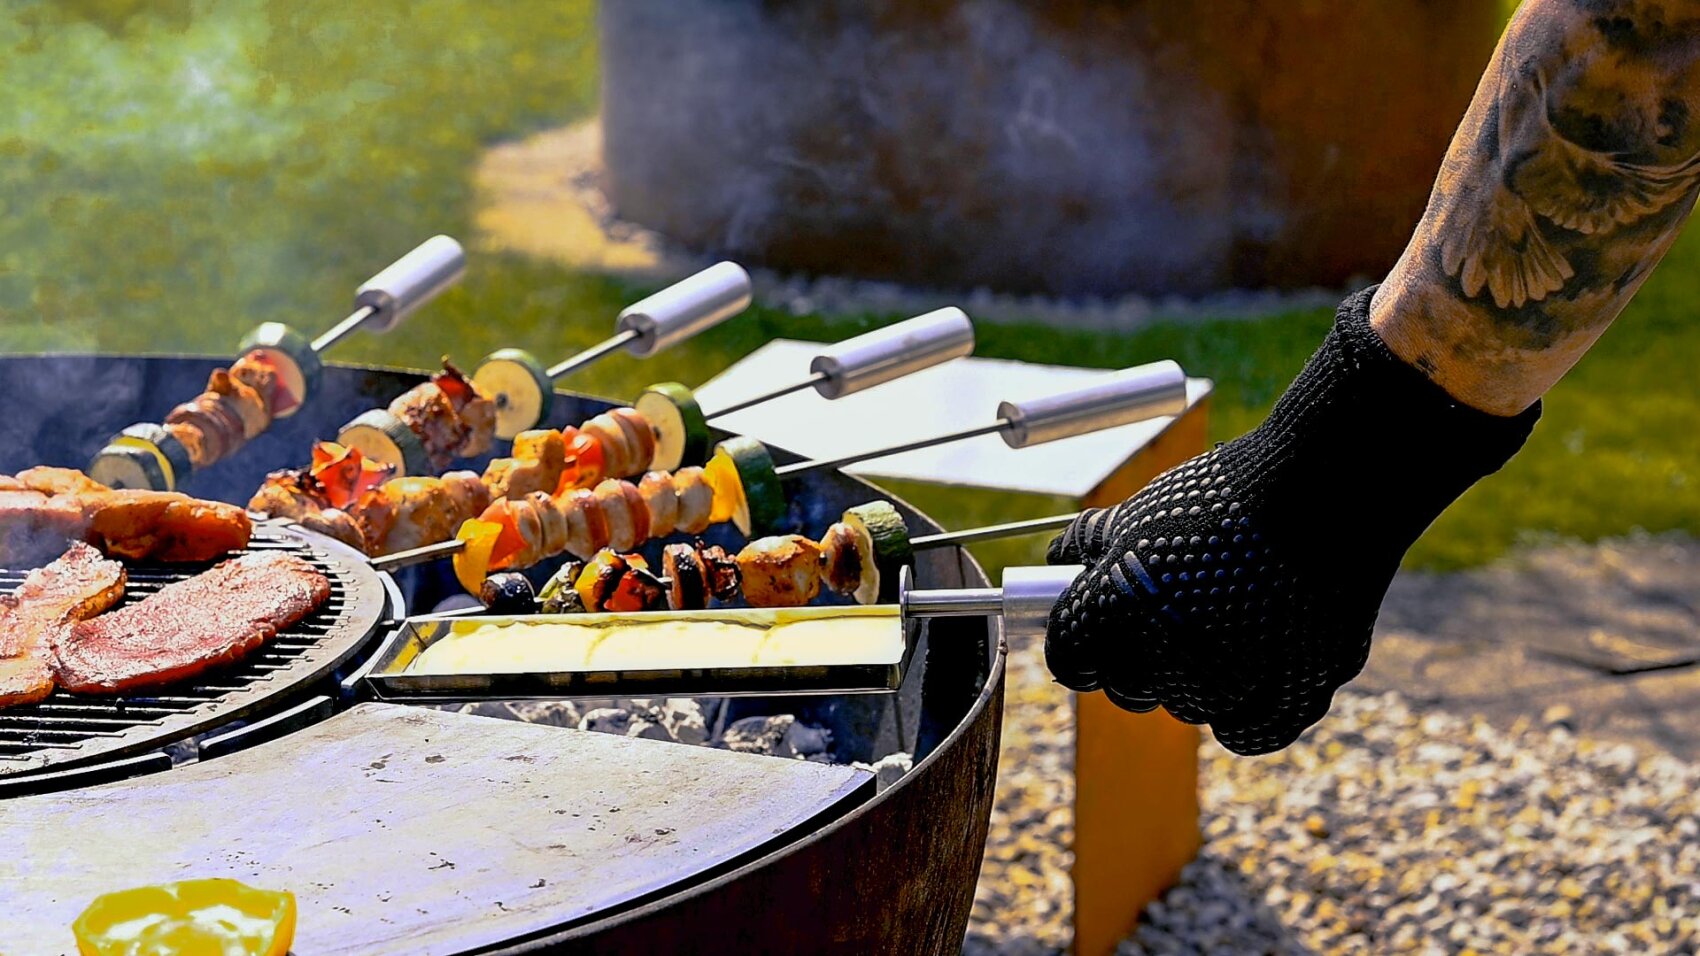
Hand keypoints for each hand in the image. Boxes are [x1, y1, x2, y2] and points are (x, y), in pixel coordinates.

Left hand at [1044, 289, 1538, 754]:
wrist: (1330, 483)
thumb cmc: (1226, 492)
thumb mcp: (1144, 508)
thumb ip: (1091, 543)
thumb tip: (1054, 557)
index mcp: (1113, 611)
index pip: (1070, 659)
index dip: (1079, 644)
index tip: (1095, 630)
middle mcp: (1163, 658)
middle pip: (1126, 688)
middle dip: (1134, 659)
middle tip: (1166, 615)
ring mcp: (1230, 684)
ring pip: (1187, 707)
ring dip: (1194, 677)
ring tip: (1225, 616)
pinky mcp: (1291, 696)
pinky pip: (1245, 732)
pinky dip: (1244, 710)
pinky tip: (1252, 668)